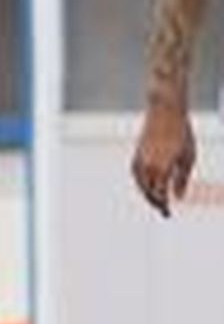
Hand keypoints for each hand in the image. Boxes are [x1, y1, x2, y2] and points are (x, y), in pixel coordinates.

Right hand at [131, 102, 194, 216]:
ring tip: (155, 200)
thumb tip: (177, 198)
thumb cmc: (181, 133)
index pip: (159, 194)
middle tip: (164, 211)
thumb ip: (182, 179)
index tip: (168, 213)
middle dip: (155, 203)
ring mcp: (140, 158)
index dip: (163, 206)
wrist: (165, 110)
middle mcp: (148, 165)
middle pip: (148, 192)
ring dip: (147, 194)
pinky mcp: (136, 152)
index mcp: (162, 168)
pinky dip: (141, 183)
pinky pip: (136, 174)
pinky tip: (147, 185)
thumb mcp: (188, 157)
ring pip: (140, 184)